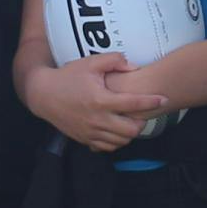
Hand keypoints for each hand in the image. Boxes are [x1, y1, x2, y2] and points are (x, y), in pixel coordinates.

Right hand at [24, 52, 170, 154]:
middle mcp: (97, 119)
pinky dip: (117, 141)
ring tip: (131, 121)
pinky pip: (108, 147)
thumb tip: (135, 67)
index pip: (133, 103)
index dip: (151, 101)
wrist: (43, 95)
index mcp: (100, 100)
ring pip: (121, 141)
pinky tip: (117, 130)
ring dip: (130, 132)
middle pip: (131, 130)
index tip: (163, 98)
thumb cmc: (68, 76)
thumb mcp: (90, 63)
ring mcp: (90, 132)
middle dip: (142, 122)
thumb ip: (114, 61)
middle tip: (144, 113)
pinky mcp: (85, 139)